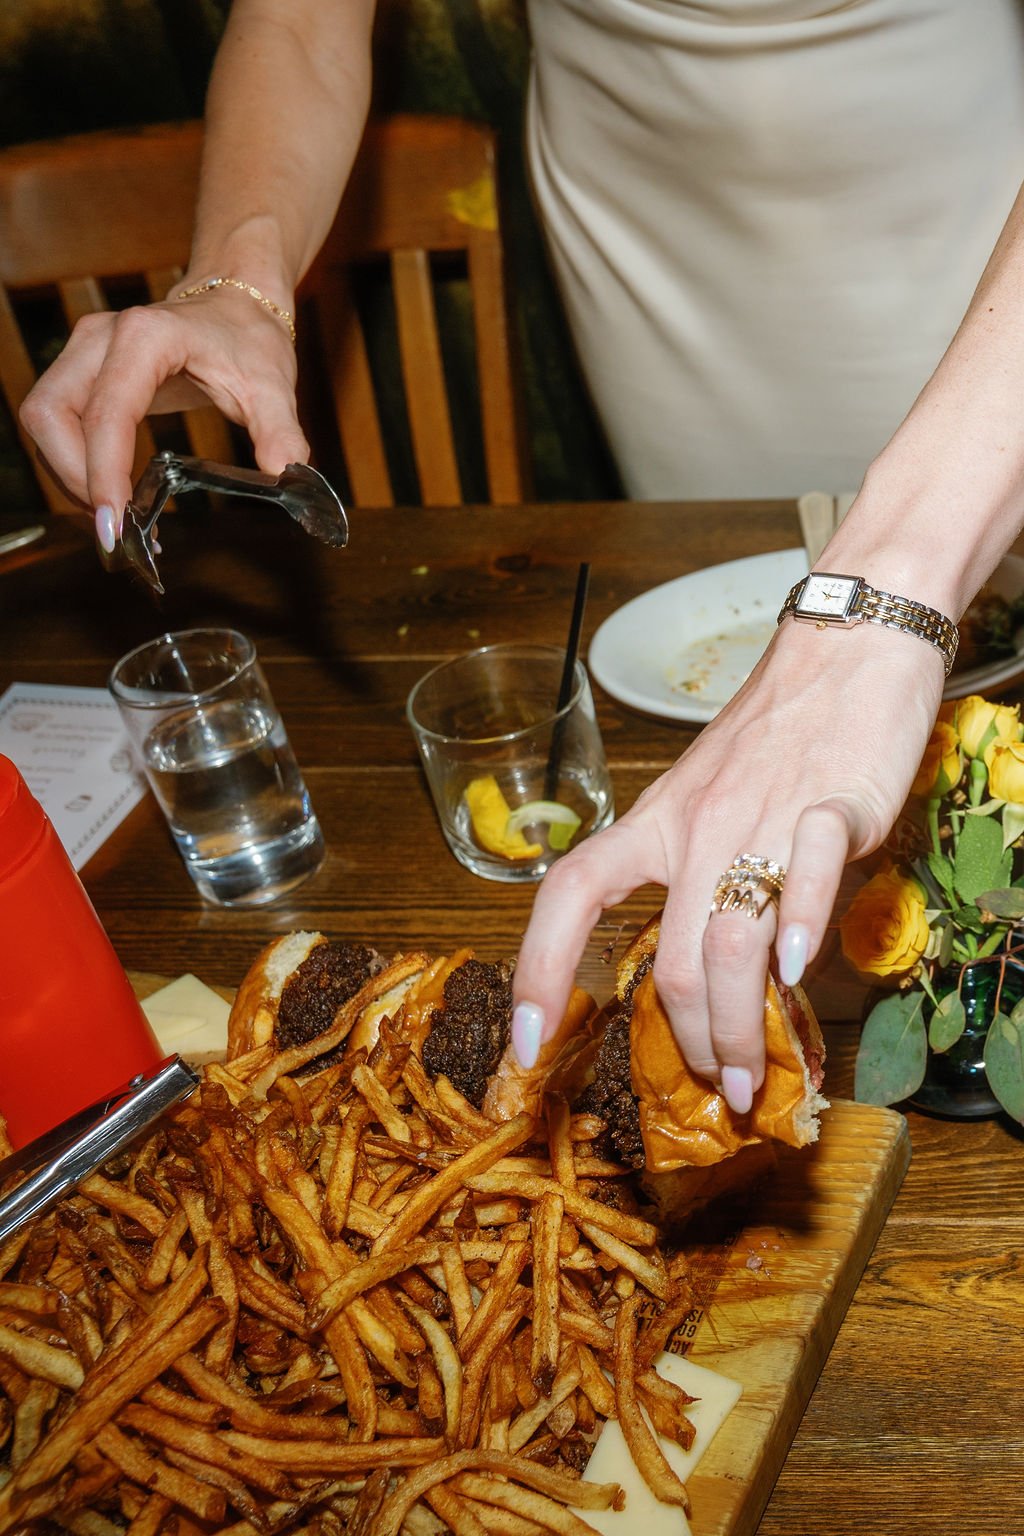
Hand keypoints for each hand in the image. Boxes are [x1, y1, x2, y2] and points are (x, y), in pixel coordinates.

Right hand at [18, 285, 307, 545]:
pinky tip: (114, 497)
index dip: (102, 470)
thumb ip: (280, 432)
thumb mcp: (272, 386)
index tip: (115, 522)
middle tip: (117, 528)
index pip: (105, 412)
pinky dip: (75, 465)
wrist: (234, 305)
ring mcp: (84, 352)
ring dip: (69, 475)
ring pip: (44, 420)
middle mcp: (102, 339)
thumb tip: (289, 474)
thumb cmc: (249, 340)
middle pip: (51, 415)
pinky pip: (57, 423)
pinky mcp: (80, 371)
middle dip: (75, 478)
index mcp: (146, 338)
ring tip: (117, 518)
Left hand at [511, 619, 943, 1109]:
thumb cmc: (774, 731)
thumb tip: (702, 971)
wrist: (847, 646)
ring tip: (752, 1078)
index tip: (526, 1042)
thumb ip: (695, 876)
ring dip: (738, 1027)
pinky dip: (802, 929)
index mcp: (653, 823)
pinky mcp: (834, 803)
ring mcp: (761, 816)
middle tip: (716, 1089)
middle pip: (669, 959)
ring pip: (728, 941)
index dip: (536, 969)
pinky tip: (796, 975)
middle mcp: (695, 828)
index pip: (569, 895)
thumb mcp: (704, 799)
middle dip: (689, 1042)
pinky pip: (809, 872)